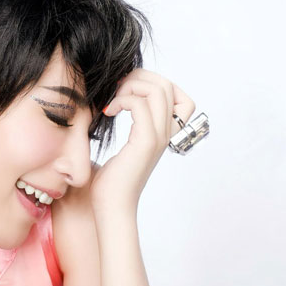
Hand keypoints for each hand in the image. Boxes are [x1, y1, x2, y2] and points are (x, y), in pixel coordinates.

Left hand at [90, 68, 195, 209]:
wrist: (111, 207)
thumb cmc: (112, 182)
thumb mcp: (124, 146)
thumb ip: (131, 125)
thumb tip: (113, 103)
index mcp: (163, 133)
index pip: (176, 93)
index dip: (152, 83)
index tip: (126, 91)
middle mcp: (165, 133)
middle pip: (166, 85)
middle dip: (138, 78)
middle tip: (116, 91)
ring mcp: (158, 137)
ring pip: (158, 90)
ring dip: (130, 86)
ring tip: (113, 101)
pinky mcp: (145, 142)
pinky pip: (140, 105)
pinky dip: (122, 100)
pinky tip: (109, 112)